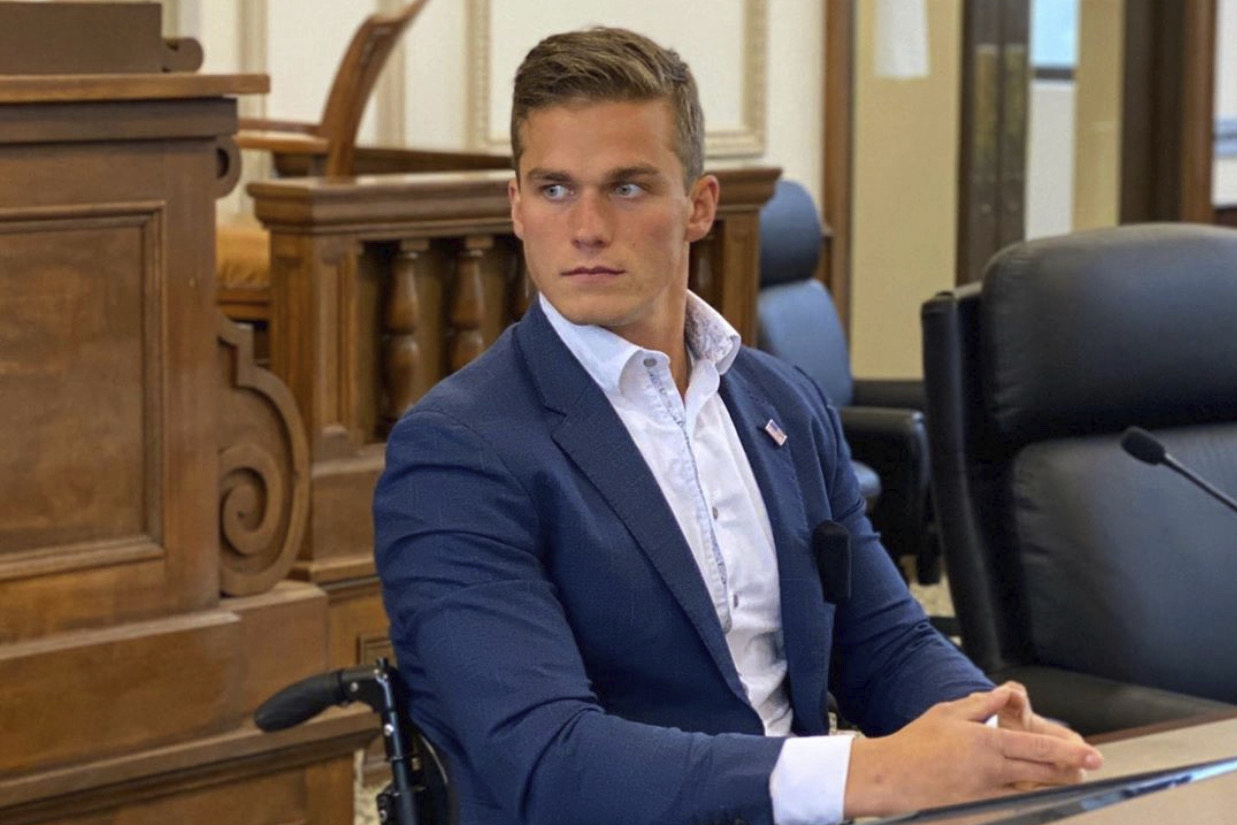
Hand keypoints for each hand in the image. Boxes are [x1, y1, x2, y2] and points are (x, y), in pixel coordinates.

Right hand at [843, 685, 1103, 817]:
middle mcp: (991, 770)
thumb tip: (1006, 693)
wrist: (890, 777)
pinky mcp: (977, 810)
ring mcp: (986, 794)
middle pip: (1042, 773)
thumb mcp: (947, 713)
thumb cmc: (914, 744)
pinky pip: (1012, 806)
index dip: (1068, 751)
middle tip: (1088, 769)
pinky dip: (1028, 801)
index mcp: (986, 742)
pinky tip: (1037, 798)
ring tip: (1069, 782)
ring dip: (1053, 788)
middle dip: (1070, 772)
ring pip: (1032, 793)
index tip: (1091, 754)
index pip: (1037, 746)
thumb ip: (982, 704)